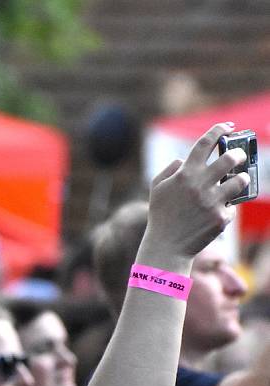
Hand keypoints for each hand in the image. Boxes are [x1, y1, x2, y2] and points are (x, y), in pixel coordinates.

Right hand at [140, 122, 248, 269]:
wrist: (166, 247)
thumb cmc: (161, 216)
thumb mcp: (157, 188)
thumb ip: (170, 169)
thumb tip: (185, 159)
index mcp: (185, 174)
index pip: (206, 143)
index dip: (219, 130)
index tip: (228, 127)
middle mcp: (200, 185)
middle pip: (230, 159)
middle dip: (238, 155)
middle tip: (238, 157)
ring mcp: (212, 202)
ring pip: (239, 181)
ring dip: (241, 180)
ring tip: (237, 182)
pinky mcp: (220, 218)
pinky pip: (231, 208)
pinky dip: (226, 209)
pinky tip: (217, 215)